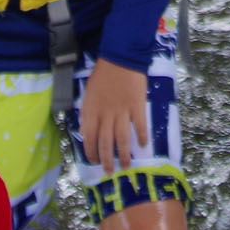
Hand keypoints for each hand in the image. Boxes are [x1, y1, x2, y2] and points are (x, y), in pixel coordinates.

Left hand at [77, 58, 149, 173]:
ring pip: (122, 139)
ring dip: (124, 155)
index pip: (90, 138)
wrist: (120, 58)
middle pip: (105, 143)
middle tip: (109, 171)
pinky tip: (143, 145)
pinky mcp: (137, 107)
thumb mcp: (88, 94)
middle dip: (106, 160)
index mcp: (92, 112)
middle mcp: (106, 115)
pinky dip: (141, 136)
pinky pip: (139, 126)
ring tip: (126, 165)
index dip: (91, 152)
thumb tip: (86, 131)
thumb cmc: (102, 75)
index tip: (94, 161)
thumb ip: (88, 113)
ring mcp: (122, 112)